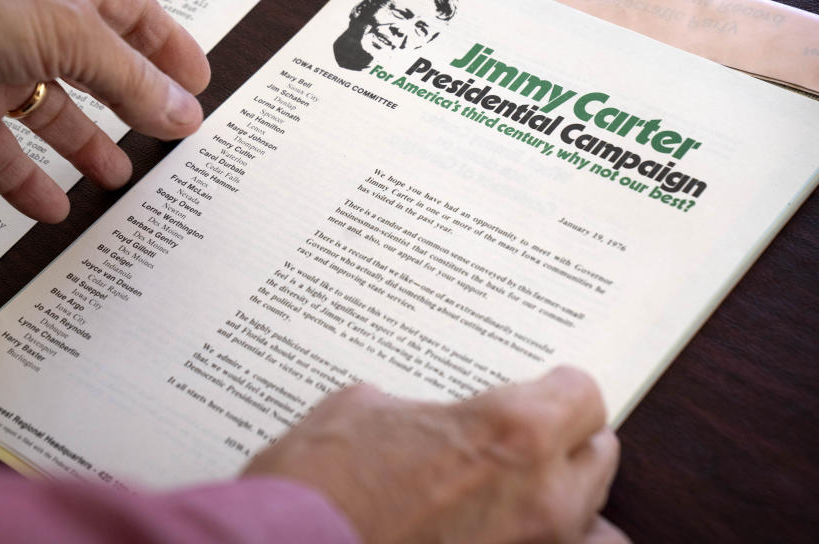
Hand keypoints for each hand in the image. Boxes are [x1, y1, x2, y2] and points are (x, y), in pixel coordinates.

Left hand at [0, 0, 209, 221]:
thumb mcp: (70, 36)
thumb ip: (132, 81)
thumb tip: (185, 114)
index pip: (135, 16)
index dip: (170, 48)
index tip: (199, 84)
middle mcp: (35, 28)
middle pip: (100, 71)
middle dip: (136, 104)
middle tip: (170, 137)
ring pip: (55, 117)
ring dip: (88, 149)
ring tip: (118, 178)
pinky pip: (4, 157)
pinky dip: (28, 185)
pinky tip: (53, 209)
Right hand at [244, 366, 627, 543]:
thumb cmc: (319, 484)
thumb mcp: (360, 410)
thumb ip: (414, 411)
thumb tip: (415, 419)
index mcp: (511, 432)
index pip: (583, 397)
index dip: (561, 389)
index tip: (549, 390)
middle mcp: (541, 497)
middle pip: (599, 456)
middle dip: (569, 442)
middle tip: (535, 438)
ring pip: (598, 523)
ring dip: (572, 502)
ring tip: (535, 493)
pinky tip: (519, 535)